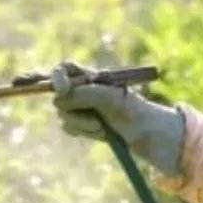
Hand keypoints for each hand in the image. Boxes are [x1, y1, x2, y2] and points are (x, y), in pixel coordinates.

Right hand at [50, 61, 185, 175]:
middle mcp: (82, 90)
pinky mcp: (80, 125)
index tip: (63, 89)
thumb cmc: (132, 109)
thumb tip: (61, 96)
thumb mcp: (110, 98)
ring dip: (83, 123)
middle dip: (76, 107)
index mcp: (90, 77)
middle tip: (96, 117)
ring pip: (63, 114)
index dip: (58, 77)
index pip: (64, 70)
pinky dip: (83, 131)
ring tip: (103, 127)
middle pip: (59, 95)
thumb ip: (85, 93)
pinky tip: (101, 132)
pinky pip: (68, 127)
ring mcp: (79, 108)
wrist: (145, 133)